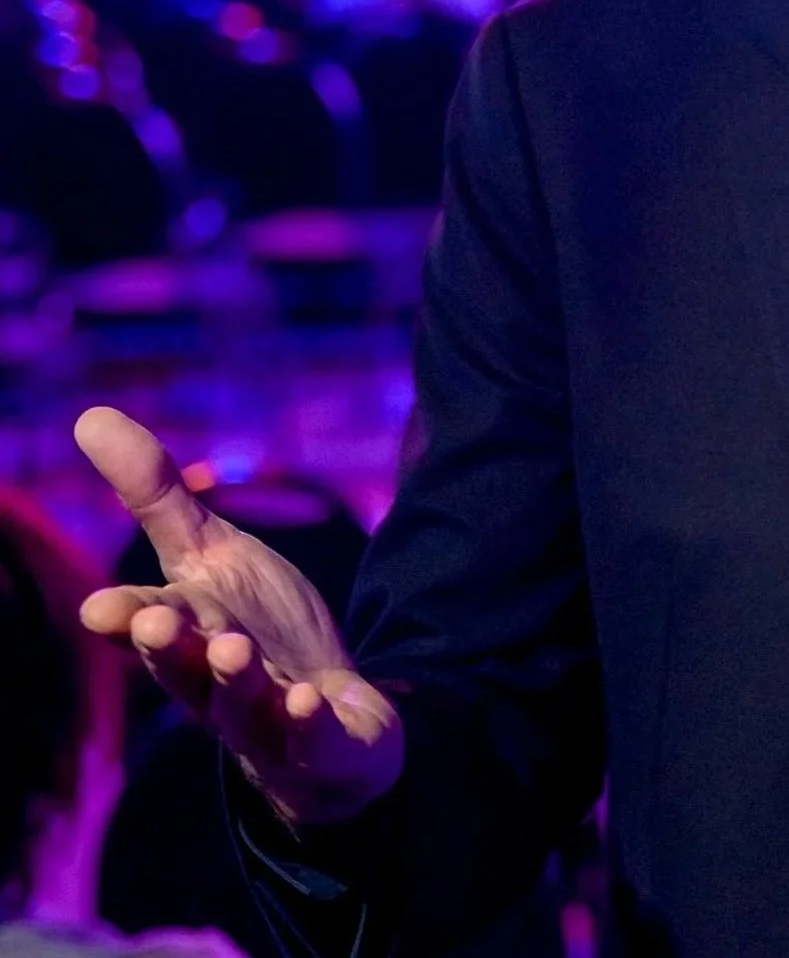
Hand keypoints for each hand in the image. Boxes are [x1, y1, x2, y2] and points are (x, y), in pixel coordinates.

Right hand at [73, 406, 403, 827]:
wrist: (329, 716)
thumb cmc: (256, 629)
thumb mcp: (212, 554)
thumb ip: (156, 496)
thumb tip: (89, 416)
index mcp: (189, 633)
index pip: (151, 624)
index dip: (128, 617)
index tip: (102, 607)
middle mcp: (218, 683)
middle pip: (187, 667)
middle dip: (169, 647)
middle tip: (156, 622)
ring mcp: (269, 719)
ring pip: (243, 704)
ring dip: (236, 679)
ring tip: (234, 651)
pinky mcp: (322, 741)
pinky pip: (312, 736)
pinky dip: (307, 721)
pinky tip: (307, 701)